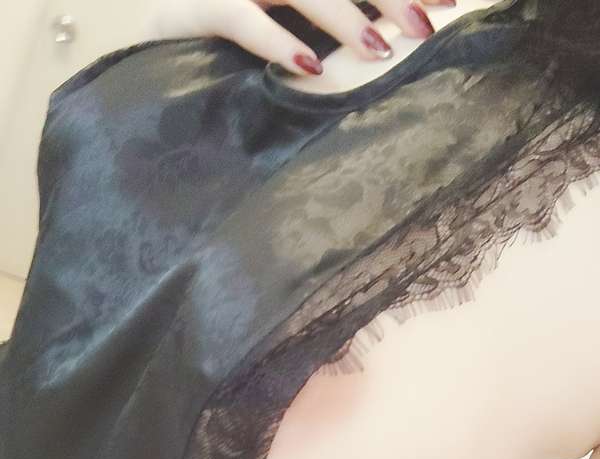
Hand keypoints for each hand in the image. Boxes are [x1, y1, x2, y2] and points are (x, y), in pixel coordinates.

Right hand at [146, 0, 453, 75]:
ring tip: (378, 49)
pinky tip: (309, 67)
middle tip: (427, 25)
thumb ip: (334, 19)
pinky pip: (237, 16)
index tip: (449, 0)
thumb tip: (397, 30)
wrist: (157, 64)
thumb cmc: (231, 54)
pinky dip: (275, 40)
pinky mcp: (190, 6)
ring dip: (341, 14)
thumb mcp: (292, 26)